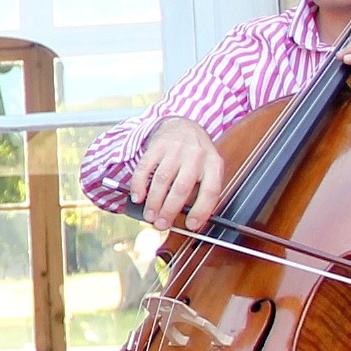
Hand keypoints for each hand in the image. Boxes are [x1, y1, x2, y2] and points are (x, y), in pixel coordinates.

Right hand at [128, 116, 225, 231]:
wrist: (184, 125)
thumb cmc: (197, 155)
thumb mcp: (209, 168)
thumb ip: (203, 191)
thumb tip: (191, 220)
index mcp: (213, 164)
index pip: (210, 191)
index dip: (201, 211)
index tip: (191, 225)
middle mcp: (196, 155)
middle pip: (181, 188)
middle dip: (169, 210)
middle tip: (161, 224)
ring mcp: (175, 149)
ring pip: (162, 180)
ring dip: (153, 201)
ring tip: (149, 215)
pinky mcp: (157, 146)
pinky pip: (145, 168)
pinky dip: (138, 185)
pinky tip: (137, 197)